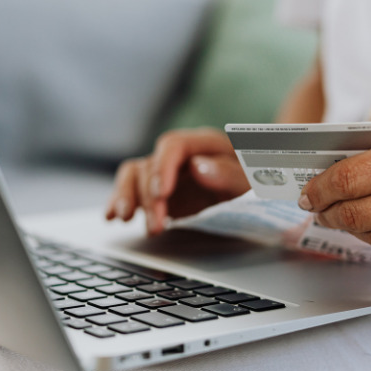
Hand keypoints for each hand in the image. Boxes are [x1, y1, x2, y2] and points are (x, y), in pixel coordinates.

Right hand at [105, 127, 249, 234]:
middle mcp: (180, 155)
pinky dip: (119, 202)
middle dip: (148, 197)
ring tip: (124, 219)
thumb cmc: (259, 181)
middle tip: (156, 226)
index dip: (162, 167)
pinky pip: (131, 190)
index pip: (173, 145)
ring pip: (133, 175)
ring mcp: (166, 172)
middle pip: (150, 165)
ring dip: (126, 197)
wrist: (259, 191)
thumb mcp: (254, 180)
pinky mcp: (157, 191)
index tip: (161, 193)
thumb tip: (199, 167)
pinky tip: (111, 216)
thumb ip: (230, 173)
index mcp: (204, 144)